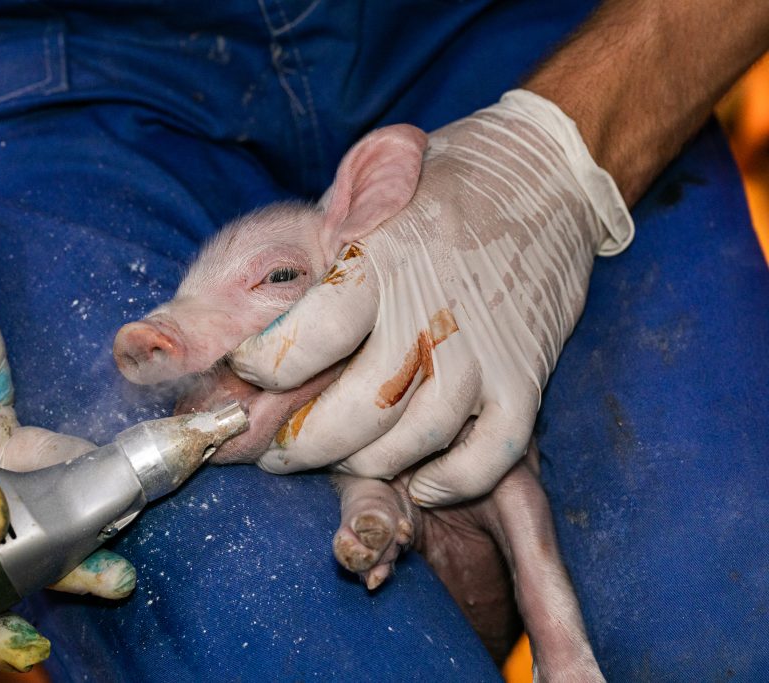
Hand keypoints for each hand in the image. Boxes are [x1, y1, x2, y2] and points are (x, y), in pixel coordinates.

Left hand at [229, 90, 632, 505]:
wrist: (541, 174)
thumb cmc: (435, 187)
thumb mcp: (365, 196)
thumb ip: (319, 251)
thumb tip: (254, 304)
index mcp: (383, 259)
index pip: (312, 335)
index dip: (268, 367)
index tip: (246, 371)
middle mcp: (432, 311)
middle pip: (357, 409)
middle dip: (301, 444)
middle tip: (273, 449)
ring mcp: (485, 350)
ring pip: (415, 440)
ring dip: (365, 464)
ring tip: (333, 459)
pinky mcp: (527, 378)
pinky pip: (489, 456)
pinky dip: (451, 481)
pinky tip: (418, 481)